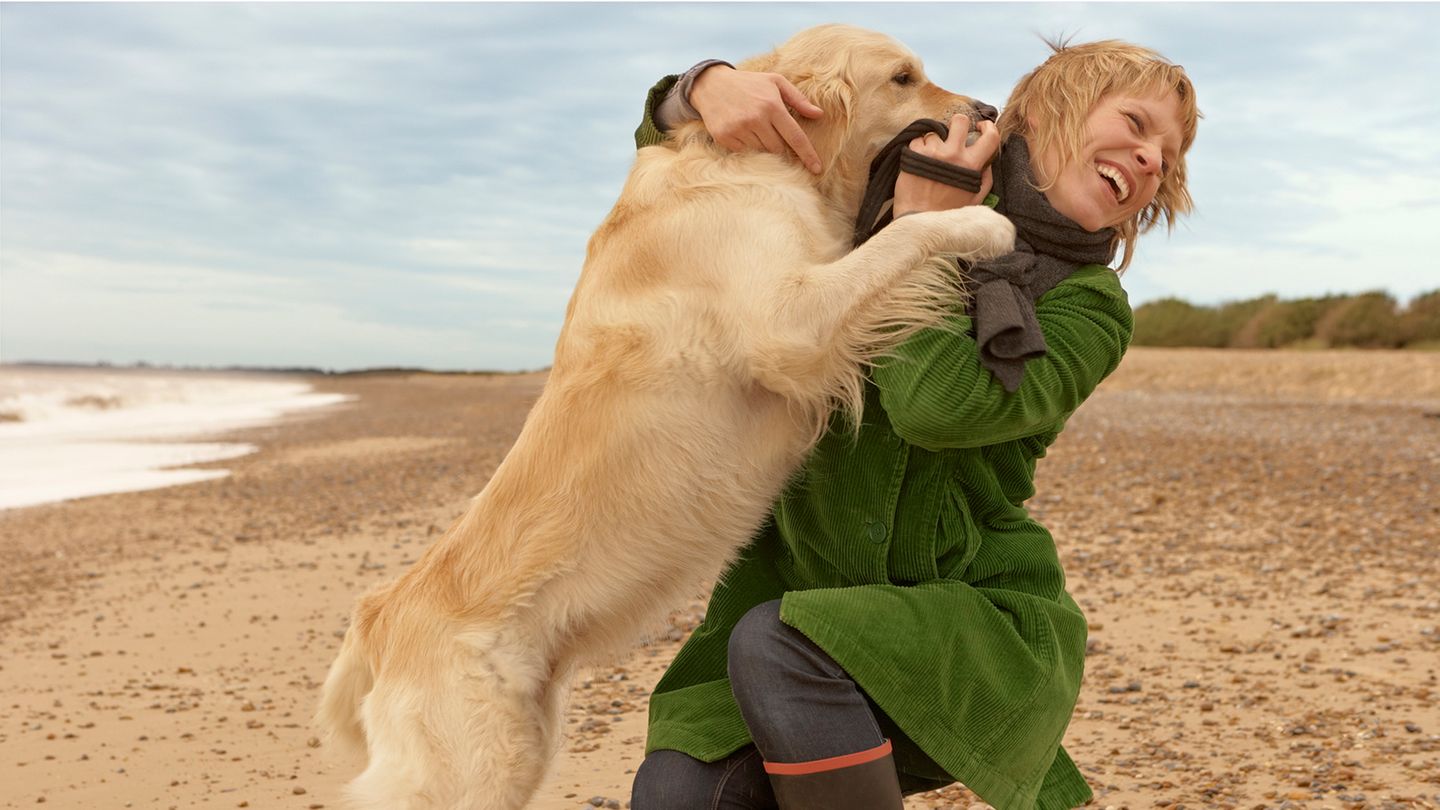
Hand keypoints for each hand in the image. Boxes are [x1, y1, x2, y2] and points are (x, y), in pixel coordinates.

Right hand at [690, 65, 824, 173]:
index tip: (817, 169)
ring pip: (762, 153)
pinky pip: (745, 153)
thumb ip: (798, 99)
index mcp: (772, 105)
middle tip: (778, 139)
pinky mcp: (725, 137)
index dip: (808, 155)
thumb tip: (819, 115)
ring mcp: (739, 129)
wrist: (711, 84)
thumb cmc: (749, 83)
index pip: (795, 137)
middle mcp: (756, 119)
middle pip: (779, 150)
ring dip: (765, 149)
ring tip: (759, 133)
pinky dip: (750, 149)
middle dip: (783, 150)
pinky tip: (746, 134)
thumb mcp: (775, 82)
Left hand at [893, 114, 999, 215]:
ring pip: (935, 132)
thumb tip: (988, 162)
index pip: (990, 136)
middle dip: (957, 124)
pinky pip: (918, 140)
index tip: (980, 126)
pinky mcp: (914, 154)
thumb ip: (985, 178)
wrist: (918, 220)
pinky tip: (918, 163)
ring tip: (930, 160)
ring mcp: (932, 153)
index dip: (987, 126)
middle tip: (952, 136)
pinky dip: (918, 149)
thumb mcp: (974, 198)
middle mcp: (953, 155)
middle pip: (960, 120)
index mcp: (971, 165)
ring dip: (934, 143)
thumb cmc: (947, 212)